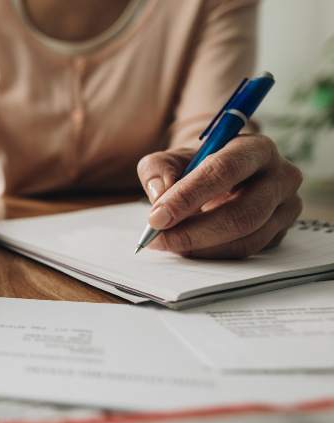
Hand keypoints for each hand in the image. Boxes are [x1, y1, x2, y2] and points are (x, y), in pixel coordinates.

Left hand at [136, 134, 302, 258]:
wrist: (222, 176)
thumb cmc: (196, 165)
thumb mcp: (170, 158)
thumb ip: (157, 171)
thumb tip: (159, 196)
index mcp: (256, 148)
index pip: (224, 171)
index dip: (188, 196)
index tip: (157, 217)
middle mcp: (280, 177)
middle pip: (241, 213)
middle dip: (193, 231)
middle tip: (158, 238)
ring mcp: (286, 208)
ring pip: (246, 239)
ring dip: (201, 248)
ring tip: (168, 243)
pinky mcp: (280, 233)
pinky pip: (247, 252)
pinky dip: (212, 254)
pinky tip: (188, 248)